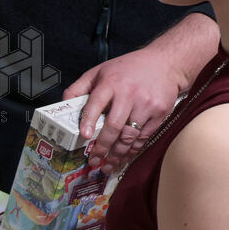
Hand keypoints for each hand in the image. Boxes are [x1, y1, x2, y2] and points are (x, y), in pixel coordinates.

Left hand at [65, 43, 186, 173]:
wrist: (165, 63)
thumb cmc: (128, 69)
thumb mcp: (99, 71)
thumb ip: (79, 87)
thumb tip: (64, 105)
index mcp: (111, 82)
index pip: (96, 103)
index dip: (89, 120)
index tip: (84, 135)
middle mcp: (129, 94)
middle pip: (114, 125)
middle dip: (102, 147)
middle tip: (93, 161)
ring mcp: (146, 105)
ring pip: (129, 136)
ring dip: (117, 154)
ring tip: (107, 166)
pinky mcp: (159, 113)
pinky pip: (143, 137)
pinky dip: (133, 150)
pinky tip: (124, 158)